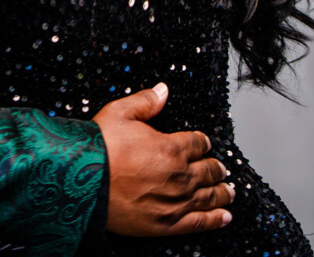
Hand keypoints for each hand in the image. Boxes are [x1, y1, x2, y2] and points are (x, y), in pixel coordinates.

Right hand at [93, 83, 232, 235]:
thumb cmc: (100, 147)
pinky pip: (199, 222)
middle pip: (207, 171)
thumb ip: (146, 101)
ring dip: (222, 193)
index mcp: (171, 147)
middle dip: (216, 168)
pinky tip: (224, 217)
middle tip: (221, 168)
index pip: (196, 144)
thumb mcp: (120, 112)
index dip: (201, 142)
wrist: (84, 182)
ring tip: (229, 192)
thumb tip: (163, 90)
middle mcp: (179, 176)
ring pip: (208, 197)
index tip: (203, 143)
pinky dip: (215, 219)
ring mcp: (175, 202)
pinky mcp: (167, 224)